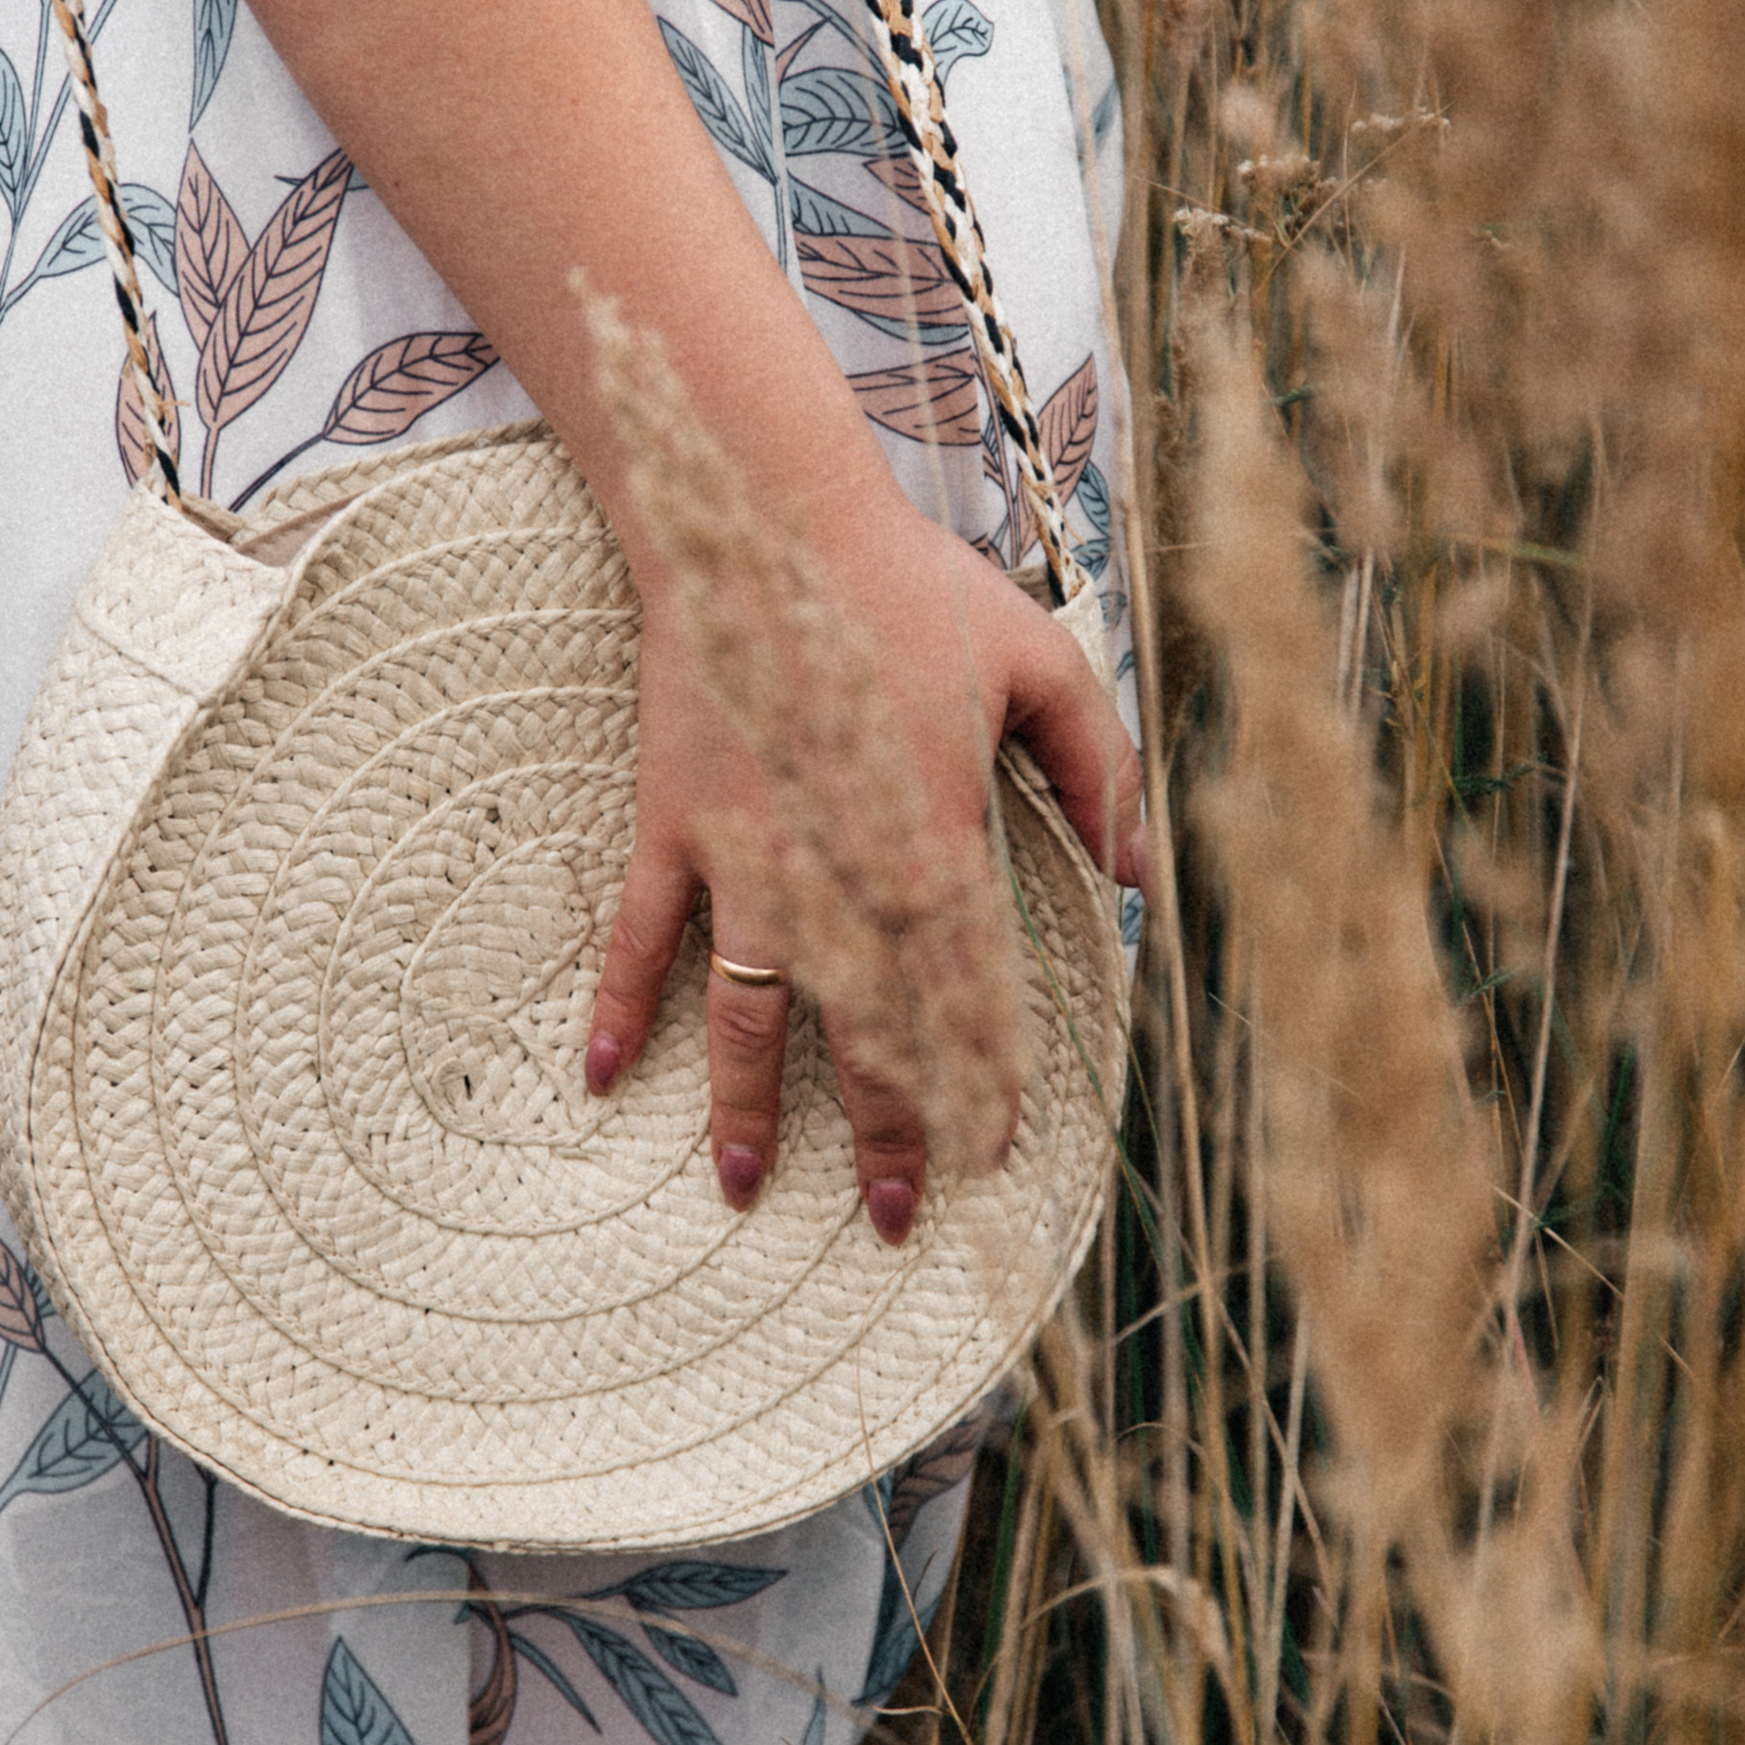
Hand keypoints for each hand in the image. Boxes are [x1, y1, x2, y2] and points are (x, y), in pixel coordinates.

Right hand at [584, 485, 1142, 1239]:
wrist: (773, 522)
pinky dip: (622, 1007)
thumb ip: (1104, 774)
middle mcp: (842, 873)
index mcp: (940, 845)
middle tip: (890, 1222)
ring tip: (744, 1190)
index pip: (968, 1004)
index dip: (977, 1091)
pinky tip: (603, 1077)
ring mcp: (748, 856)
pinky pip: (646, 935)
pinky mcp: (678, 824)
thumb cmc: (917, 589)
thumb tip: (1141, 880)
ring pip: (750, 1014)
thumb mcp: (1045, 665)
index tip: (984, 1162)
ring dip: (749, 1109)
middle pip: (864, 1036)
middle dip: (881, 1138)